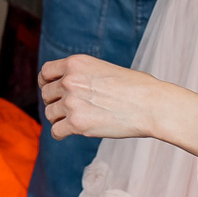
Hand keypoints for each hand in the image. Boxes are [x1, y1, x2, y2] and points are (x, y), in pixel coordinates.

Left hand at [39, 56, 197, 151]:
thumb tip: (64, 87)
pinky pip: (56, 131)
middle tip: (69, 109)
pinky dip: (60, 134)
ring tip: (76, 120)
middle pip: (46, 95)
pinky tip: (68, 133)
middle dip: (55, 102)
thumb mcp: (103, 69)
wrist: (152, 105)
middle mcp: (69, 80)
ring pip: (50, 114)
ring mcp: (72, 102)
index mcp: (75, 63)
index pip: (45, 73)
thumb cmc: (136, 87)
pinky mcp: (77, 124)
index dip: (46, 83)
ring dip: (59, 118)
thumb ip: (81, 75)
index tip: (52, 91)